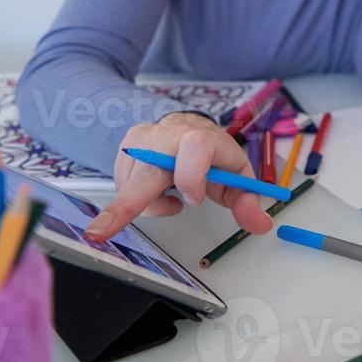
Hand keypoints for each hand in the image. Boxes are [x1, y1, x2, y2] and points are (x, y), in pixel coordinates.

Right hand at [83, 112, 272, 241]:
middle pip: (146, 174)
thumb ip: (248, 201)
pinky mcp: (123, 149)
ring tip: (173, 193)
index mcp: (201, 139)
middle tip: (100, 233)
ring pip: (134, 189)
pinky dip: (139, 197)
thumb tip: (261, 225)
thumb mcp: (237, 176)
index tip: (193, 200)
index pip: (195, 149)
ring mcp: (140, 142)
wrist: (188, 128)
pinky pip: (123, 186)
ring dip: (153, 203)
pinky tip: (156, 187)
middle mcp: (166, 137)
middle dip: (125, 205)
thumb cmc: (214, 156)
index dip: (191, 176)